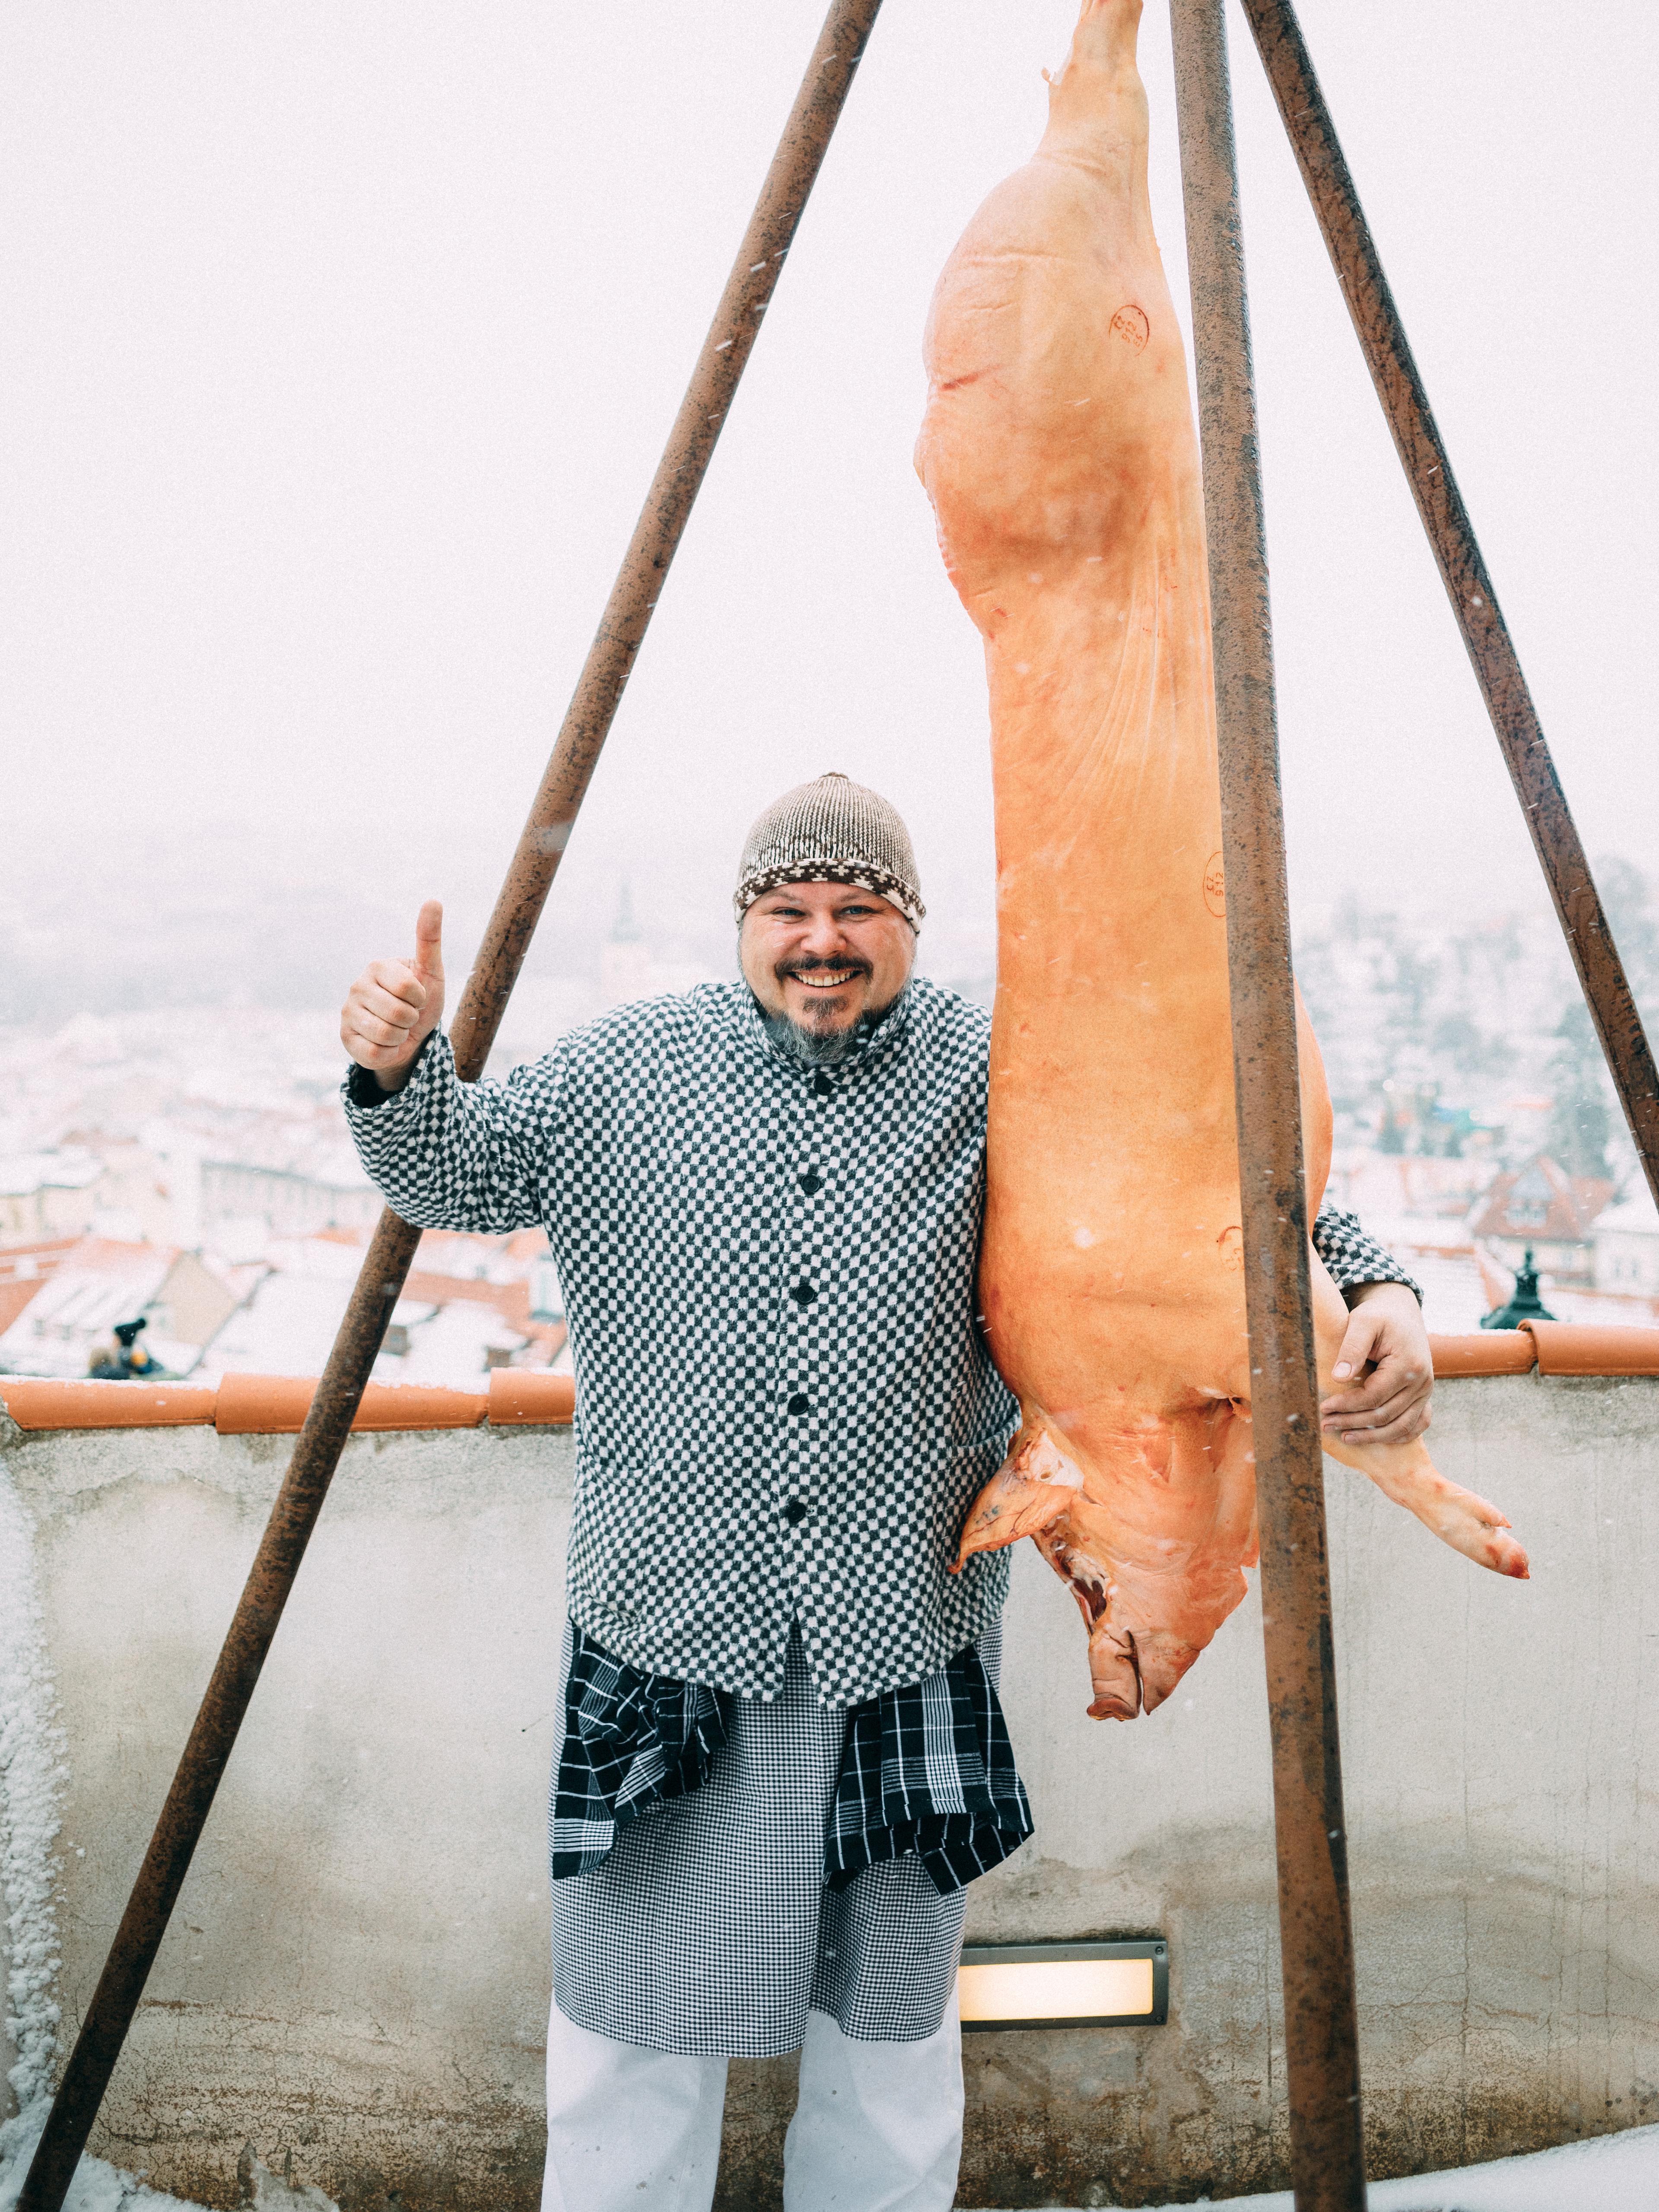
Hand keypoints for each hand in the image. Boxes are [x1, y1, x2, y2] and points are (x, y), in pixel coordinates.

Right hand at [340, 900, 445, 1092]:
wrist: (410, 1036)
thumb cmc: (421, 1001)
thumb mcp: (431, 972)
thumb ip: (430, 939)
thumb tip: (433, 900)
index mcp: (377, 966)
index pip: (409, 989)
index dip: (421, 998)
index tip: (417, 997)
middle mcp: (356, 986)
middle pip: (399, 1014)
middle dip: (412, 1020)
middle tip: (407, 1016)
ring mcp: (347, 1013)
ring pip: (386, 1034)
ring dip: (401, 1037)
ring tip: (397, 1029)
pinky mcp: (345, 1039)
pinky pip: (375, 1053)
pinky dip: (389, 1053)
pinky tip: (385, 1044)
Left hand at [1320, 1281, 1431, 1448]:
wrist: (1401, 1313)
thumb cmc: (1380, 1315)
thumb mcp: (1363, 1321)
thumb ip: (1352, 1347)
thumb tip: (1338, 1377)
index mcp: (1409, 1365)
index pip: (1374, 1396)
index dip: (1347, 1405)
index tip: (1324, 1407)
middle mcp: (1423, 1382)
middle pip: (1385, 1415)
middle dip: (1352, 1422)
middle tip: (1325, 1424)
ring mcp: (1426, 1392)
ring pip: (1401, 1426)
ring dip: (1372, 1436)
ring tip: (1345, 1437)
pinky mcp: (1424, 1396)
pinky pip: (1417, 1425)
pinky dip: (1397, 1436)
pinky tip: (1375, 1439)